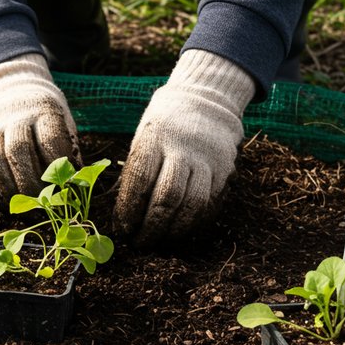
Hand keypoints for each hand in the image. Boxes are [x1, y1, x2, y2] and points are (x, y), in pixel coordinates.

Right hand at [0, 54, 79, 198]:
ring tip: (23, 206)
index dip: (57, 168)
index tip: (63, 187)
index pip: (49, 140)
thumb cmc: (47, 119)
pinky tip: (6, 203)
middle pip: (17, 150)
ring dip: (8, 188)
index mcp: (43, 109)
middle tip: (41, 203)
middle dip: (30, 182)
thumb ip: (69, 156)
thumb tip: (72, 192)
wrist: (14, 93)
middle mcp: (13, 115)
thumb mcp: (64, 125)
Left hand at [115, 49, 253, 244]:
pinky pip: (209, 204)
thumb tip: (120, 218)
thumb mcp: (142, 138)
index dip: (129, 211)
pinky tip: (180, 230)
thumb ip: (134, 173)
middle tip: (140, 244)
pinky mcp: (224, 169)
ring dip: (174, 231)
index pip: (139, 182)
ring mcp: (206, 159)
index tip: (122, 230)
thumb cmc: (163, 126)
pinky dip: (194, 223)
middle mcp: (182, 148)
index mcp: (154, 137)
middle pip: (167, 198)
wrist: (207, 100)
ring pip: (192, 205)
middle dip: (151, 228)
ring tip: (160, 241)